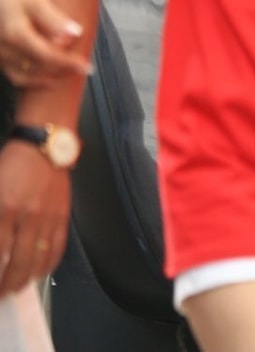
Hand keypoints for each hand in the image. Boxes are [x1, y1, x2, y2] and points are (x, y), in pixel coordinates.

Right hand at [0, 0, 87, 88]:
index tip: (87, 67)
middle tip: (81, 65)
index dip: (69, 63)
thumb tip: (75, 32)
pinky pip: (15, 76)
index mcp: (16, 34)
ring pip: (27, 76)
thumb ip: (54, 18)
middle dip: (63, 69)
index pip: (48, 56)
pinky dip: (33, 81)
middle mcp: (4, 50)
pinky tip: (49, 79)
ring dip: (51, 76)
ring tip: (69, 71)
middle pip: (40, 67)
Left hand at [0, 142, 69, 293]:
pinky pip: (57, 247)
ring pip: (38, 259)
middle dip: (7, 283)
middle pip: (16, 262)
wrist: (44, 147)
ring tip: (17, 287)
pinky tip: (41, 271)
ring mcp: (47, 218)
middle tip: (1, 293)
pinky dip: (49, 264)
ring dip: (26, 278)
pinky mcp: (62, 216)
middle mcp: (26, 217)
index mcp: (4, 209)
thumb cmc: (13, 164)